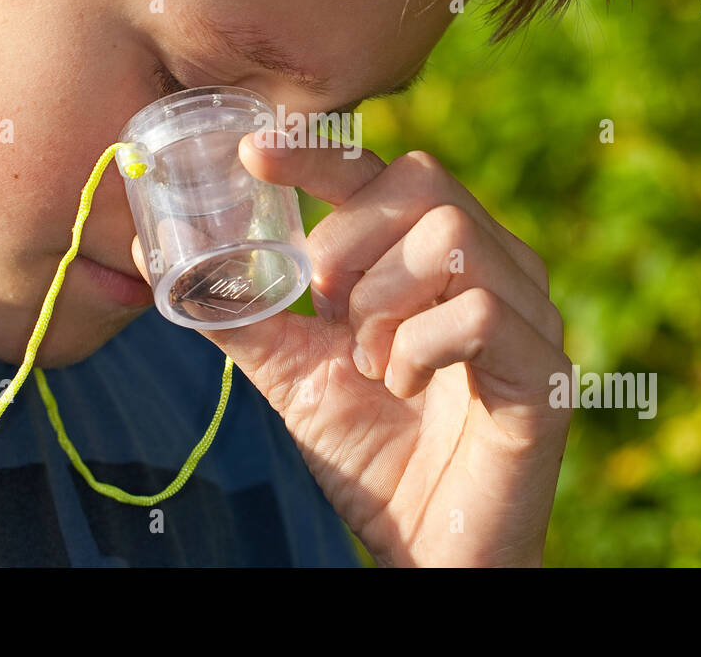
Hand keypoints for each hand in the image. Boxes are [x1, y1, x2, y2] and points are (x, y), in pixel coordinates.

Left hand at [134, 136, 570, 566]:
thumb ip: (241, 311)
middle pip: (422, 182)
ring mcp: (527, 312)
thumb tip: (155, 257)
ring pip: (450, 238)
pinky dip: (419, 349)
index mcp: (434, 254)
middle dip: (349, 241)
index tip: (252, 153)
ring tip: (370, 364)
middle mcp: (492, 266)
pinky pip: (479, 313)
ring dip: (382, 304)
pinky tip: (404, 386)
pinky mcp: (545, 369)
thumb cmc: (371, 451)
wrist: (425, 547)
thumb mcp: (291, 369)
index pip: (382, 171)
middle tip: (328, 310)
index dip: (319, 153)